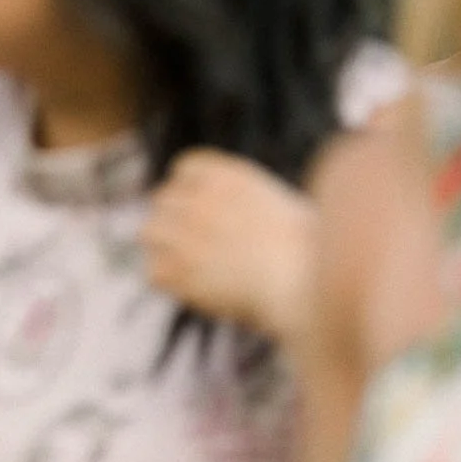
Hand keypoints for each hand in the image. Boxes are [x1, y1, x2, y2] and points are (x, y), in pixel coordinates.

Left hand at [140, 147, 316, 345]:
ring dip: (165, 249)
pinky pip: (154, 272)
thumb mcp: (278, 208)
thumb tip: (222, 222)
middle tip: (199, 248)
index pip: (184, 169)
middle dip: (176, 222)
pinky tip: (196, 292)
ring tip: (193, 269)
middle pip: (162, 200)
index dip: (189, 192)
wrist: (306, 281)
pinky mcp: (178, 267)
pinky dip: (170, 283)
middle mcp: (197, 197)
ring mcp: (183, 230)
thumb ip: (239, 205)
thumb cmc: (310, 252)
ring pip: (150, 232)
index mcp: (224, 174)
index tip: (203, 212)